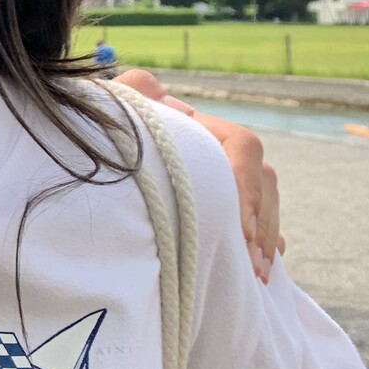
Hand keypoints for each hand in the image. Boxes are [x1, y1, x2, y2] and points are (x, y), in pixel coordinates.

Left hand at [116, 68, 282, 281]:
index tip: (239, 226)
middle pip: (263, 179)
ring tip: (255, 274)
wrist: (101, 160)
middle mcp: (222, 152)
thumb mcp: (118, 114)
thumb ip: (137, 94)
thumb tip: (162, 94)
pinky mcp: (229, 211)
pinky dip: (264, 248)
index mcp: (200, 128)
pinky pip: (264, 227)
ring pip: (268, 204)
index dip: (245, 185)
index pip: (242, 146)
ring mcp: (230, 182)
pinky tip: (256, 274)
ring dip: (265, 239)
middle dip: (261, 223)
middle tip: (251, 261)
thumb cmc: (110, 138)